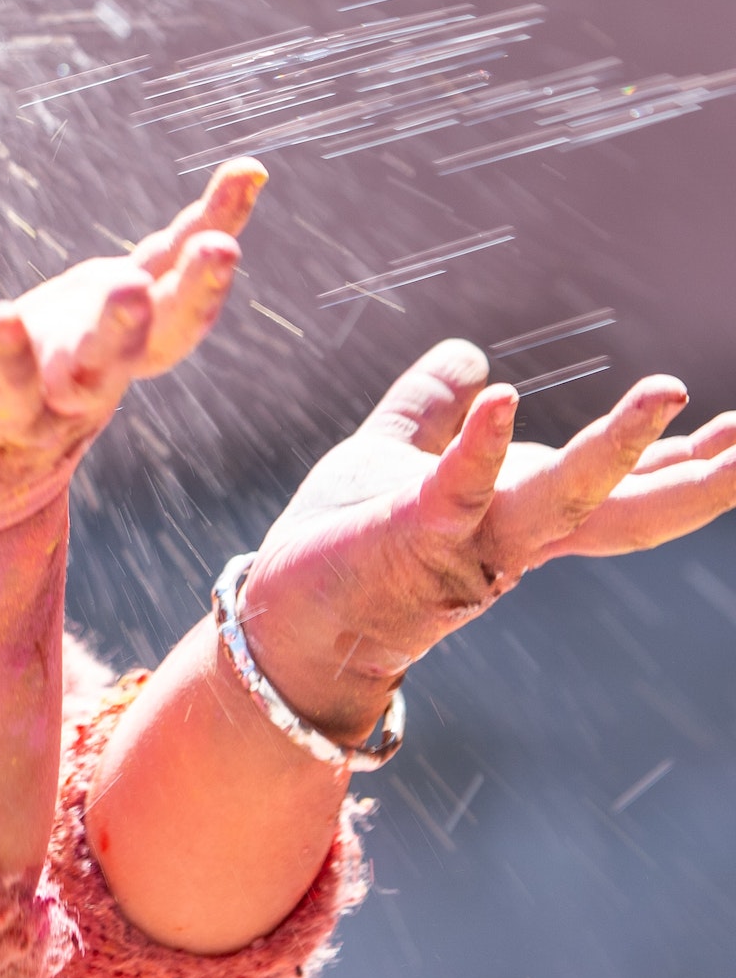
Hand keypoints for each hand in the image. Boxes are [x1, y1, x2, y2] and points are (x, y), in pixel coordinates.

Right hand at [0, 160, 265, 539]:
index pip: (2, 394)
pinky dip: (208, 228)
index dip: (5, 363)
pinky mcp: (118, 326)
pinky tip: (248, 178)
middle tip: (128, 291)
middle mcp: (60, 398)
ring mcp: (100, 363)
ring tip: (225, 242)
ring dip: (193, 292)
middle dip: (113, 334)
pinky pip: (171, 277)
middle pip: (97, 372)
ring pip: (159, 337)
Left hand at [243, 339, 735, 742]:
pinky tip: (502, 395)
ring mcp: (468, 541)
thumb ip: (431, 408)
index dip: (682, 464)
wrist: (282, 620)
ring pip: (563, 498)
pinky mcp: (410, 535)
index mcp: (517, 513)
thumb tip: (470, 357)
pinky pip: (456, 488)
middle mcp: (511, 536)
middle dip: (698, 478)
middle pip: (625, 509)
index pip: (619, 489)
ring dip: (615, 448)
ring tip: (664, 392)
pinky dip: (480, 444)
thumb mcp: (394, 457)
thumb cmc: (340, 543)